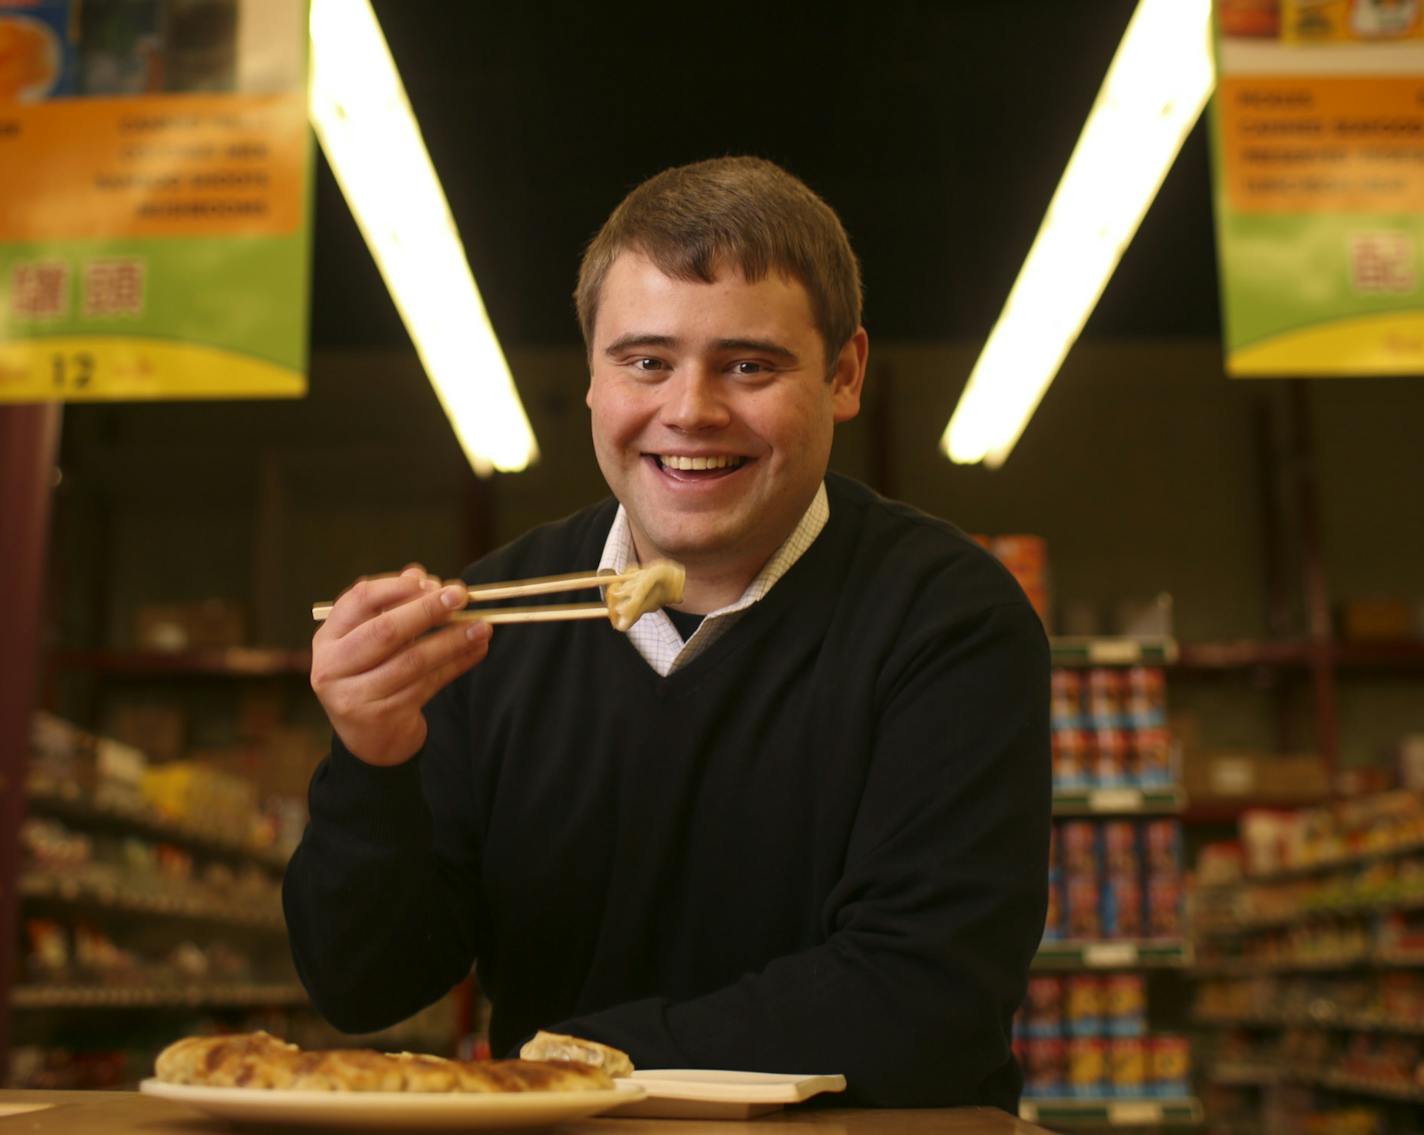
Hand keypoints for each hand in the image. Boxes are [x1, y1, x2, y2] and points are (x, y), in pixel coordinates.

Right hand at [311, 565, 491, 765]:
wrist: (370, 739)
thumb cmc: (374, 674)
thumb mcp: (374, 639)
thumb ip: (394, 606)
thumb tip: (418, 573)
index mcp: (329, 638)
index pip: (360, 600)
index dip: (398, 587)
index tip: (432, 581)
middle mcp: (333, 667)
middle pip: (386, 630)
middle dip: (428, 610)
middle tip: (461, 596)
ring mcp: (355, 696)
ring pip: (413, 661)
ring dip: (453, 640)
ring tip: (482, 626)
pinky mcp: (382, 718)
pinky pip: (428, 684)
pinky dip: (457, 664)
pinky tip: (477, 650)